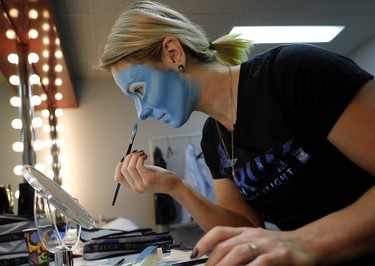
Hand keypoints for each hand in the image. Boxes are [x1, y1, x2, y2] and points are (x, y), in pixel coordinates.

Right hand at [114, 150, 179, 193]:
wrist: (172, 184)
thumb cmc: (159, 177)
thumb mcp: (144, 174)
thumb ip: (136, 170)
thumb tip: (127, 157)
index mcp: (133, 187)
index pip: (118, 177)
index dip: (119, 165)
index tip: (126, 158)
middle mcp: (135, 188)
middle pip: (123, 170)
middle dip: (128, 157)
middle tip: (136, 152)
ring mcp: (142, 185)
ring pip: (129, 167)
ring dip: (134, 156)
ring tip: (142, 153)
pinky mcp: (149, 180)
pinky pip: (138, 165)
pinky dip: (140, 157)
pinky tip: (145, 156)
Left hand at [193, 226, 315, 265]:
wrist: (307, 244)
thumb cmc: (278, 246)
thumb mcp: (256, 241)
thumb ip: (238, 248)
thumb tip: (218, 260)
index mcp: (245, 231)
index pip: (220, 232)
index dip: (204, 242)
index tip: (194, 254)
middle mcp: (253, 235)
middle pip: (226, 246)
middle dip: (212, 262)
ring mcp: (266, 244)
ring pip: (239, 252)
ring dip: (225, 265)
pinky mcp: (280, 255)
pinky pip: (261, 262)